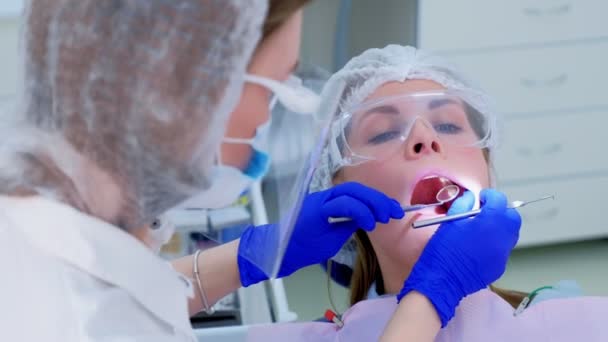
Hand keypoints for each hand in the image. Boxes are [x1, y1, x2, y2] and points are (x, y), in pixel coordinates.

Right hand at [238, 182, 403, 285]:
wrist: (281, 252)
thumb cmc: (305, 245)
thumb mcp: (334, 234)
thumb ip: (349, 223)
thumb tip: (369, 218)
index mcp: (330, 201)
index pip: (357, 193)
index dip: (378, 199)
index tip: (394, 211)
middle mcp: (324, 197)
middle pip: (355, 189)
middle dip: (378, 199)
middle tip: (394, 213)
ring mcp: (318, 202)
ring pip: (349, 192)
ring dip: (370, 204)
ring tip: (384, 218)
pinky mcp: (315, 211)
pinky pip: (340, 205)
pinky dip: (357, 210)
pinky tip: (368, 222)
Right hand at [397, 189, 520, 326]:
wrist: (443, 279)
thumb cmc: (444, 248)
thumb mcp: (451, 221)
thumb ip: (463, 205)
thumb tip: (471, 197)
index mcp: (490, 222)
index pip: (499, 201)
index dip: (490, 196)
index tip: (480, 198)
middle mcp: (502, 237)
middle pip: (512, 217)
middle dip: (500, 210)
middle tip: (485, 211)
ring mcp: (503, 253)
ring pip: (510, 233)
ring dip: (500, 226)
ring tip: (482, 229)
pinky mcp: (500, 266)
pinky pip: (503, 249)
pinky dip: (495, 243)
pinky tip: (479, 246)